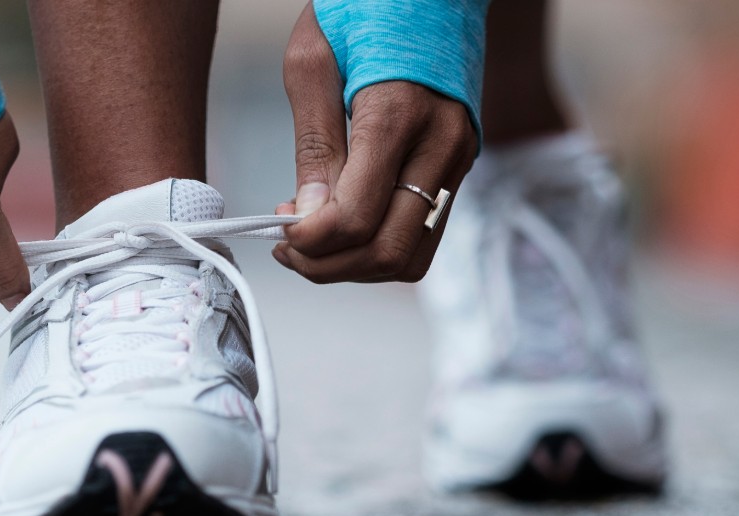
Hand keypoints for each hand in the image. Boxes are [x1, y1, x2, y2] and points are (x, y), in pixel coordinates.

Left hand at [273, 3, 478, 283]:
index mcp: (398, 114)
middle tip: (289, 248)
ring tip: (314, 244)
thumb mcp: (314, 61)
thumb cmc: (365, 8)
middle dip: (329, 266)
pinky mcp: (459, 168)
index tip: (280, 230)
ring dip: (355, 267)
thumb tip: (308, 214)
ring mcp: (457, 161)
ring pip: (411, 257)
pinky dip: (379, 249)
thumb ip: (313, 144)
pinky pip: (423, 236)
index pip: (356, 216)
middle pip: (387, 251)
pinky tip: (345, 230)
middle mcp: (439, 146)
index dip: (310, 241)